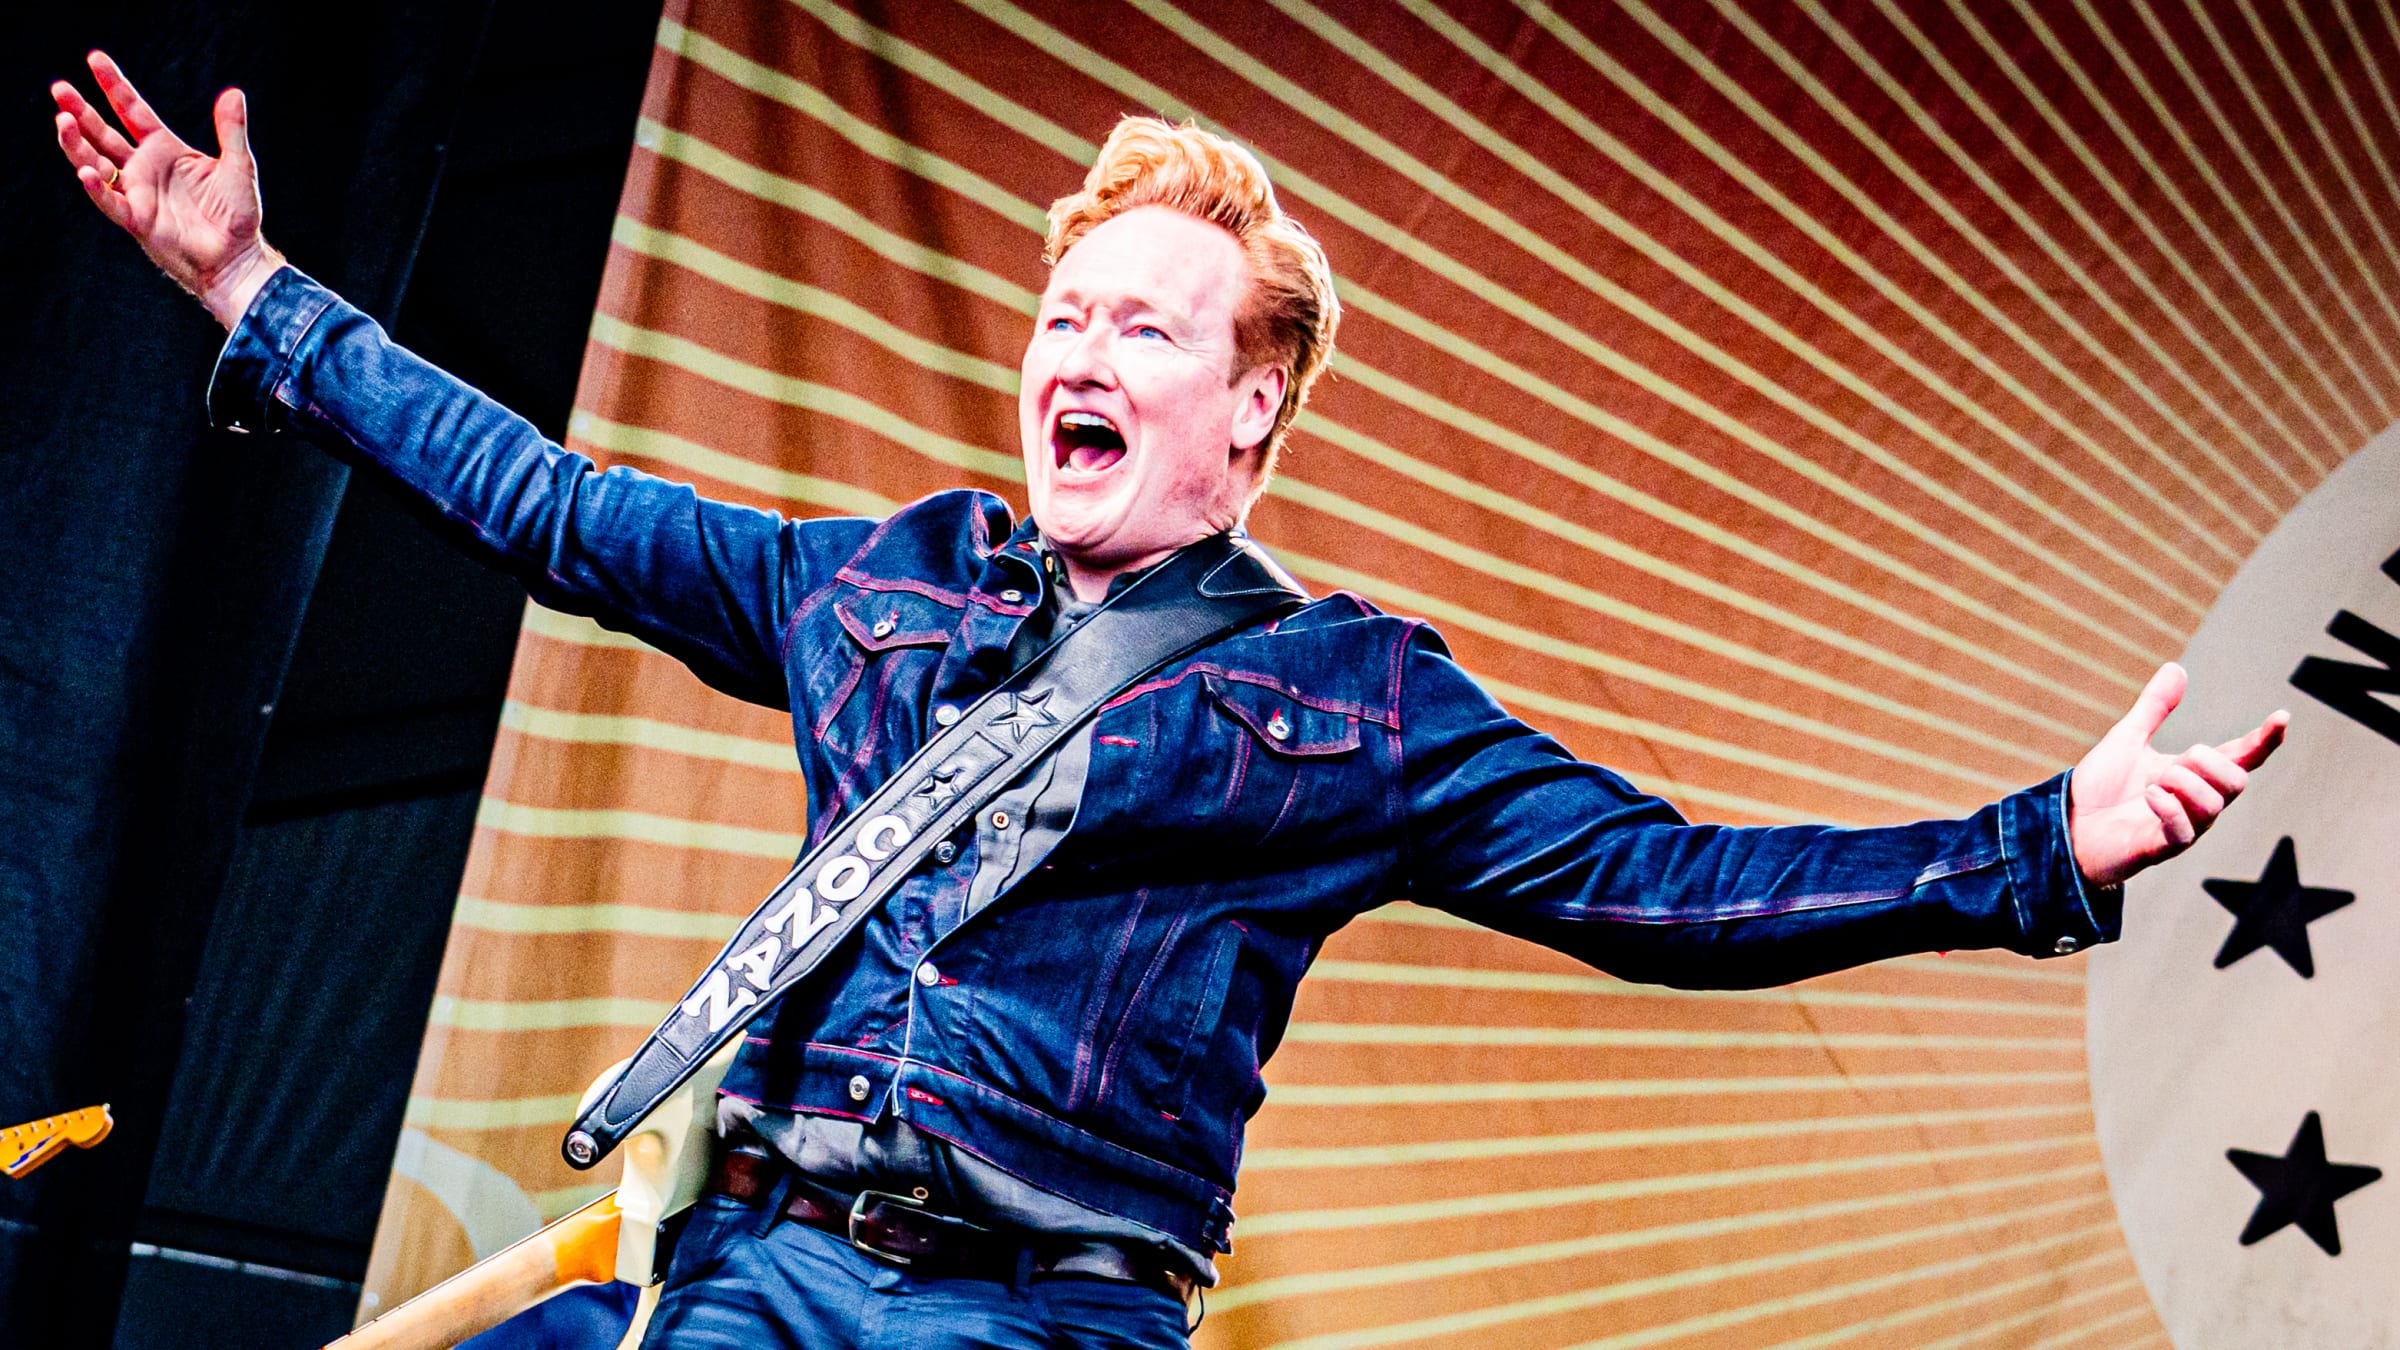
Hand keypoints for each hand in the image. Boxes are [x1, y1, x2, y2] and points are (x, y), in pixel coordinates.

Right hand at [51, 50, 283, 327]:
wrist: (237, 256)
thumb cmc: (237, 214)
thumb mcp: (239, 166)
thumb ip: (232, 131)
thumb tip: (234, 93)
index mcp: (164, 149)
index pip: (132, 110)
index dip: (113, 85)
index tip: (94, 58)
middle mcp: (144, 167)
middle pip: (103, 133)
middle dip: (80, 111)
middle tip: (58, 88)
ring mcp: (137, 192)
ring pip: (96, 162)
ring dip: (77, 143)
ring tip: (62, 120)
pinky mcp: (137, 219)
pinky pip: (110, 201)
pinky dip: (96, 187)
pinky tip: (84, 171)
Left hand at [2069, 662, 2287, 888]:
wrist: (2065, 826)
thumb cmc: (2099, 789)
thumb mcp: (2127, 738)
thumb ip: (2155, 708)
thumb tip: (2177, 667)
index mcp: (2193, 775)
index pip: (2242, 758)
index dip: (2264, 740)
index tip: (2281, 717)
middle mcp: (2195, 802)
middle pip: (2237, 781)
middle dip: (2209, 762)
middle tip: (2173, 761)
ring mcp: (2183, 827)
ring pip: (2215, 804)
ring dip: (2183, 783)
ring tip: (2152, 784)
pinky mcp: (2162, 848)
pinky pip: (2186, 831)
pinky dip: (2169, 807)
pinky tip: (2150, 796)